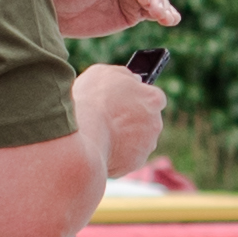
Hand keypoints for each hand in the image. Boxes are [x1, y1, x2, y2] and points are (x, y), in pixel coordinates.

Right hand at [74, 59, 168, 175]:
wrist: (82, 135)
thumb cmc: (91, 101)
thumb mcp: (103, 73)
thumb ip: (123, 75)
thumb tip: (132, 79)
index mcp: (153, 99)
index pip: (153, 97)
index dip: (136, 98)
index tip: (124, 100)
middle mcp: (156, 123)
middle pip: (146, 120)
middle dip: (130, 119)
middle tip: (108, 117)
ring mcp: (147, 145)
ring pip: (138, 140)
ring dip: (123, 137)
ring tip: (101, 132)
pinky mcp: (135, 162)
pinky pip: (126, 156)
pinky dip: (116, 153)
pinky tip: (100, 146)